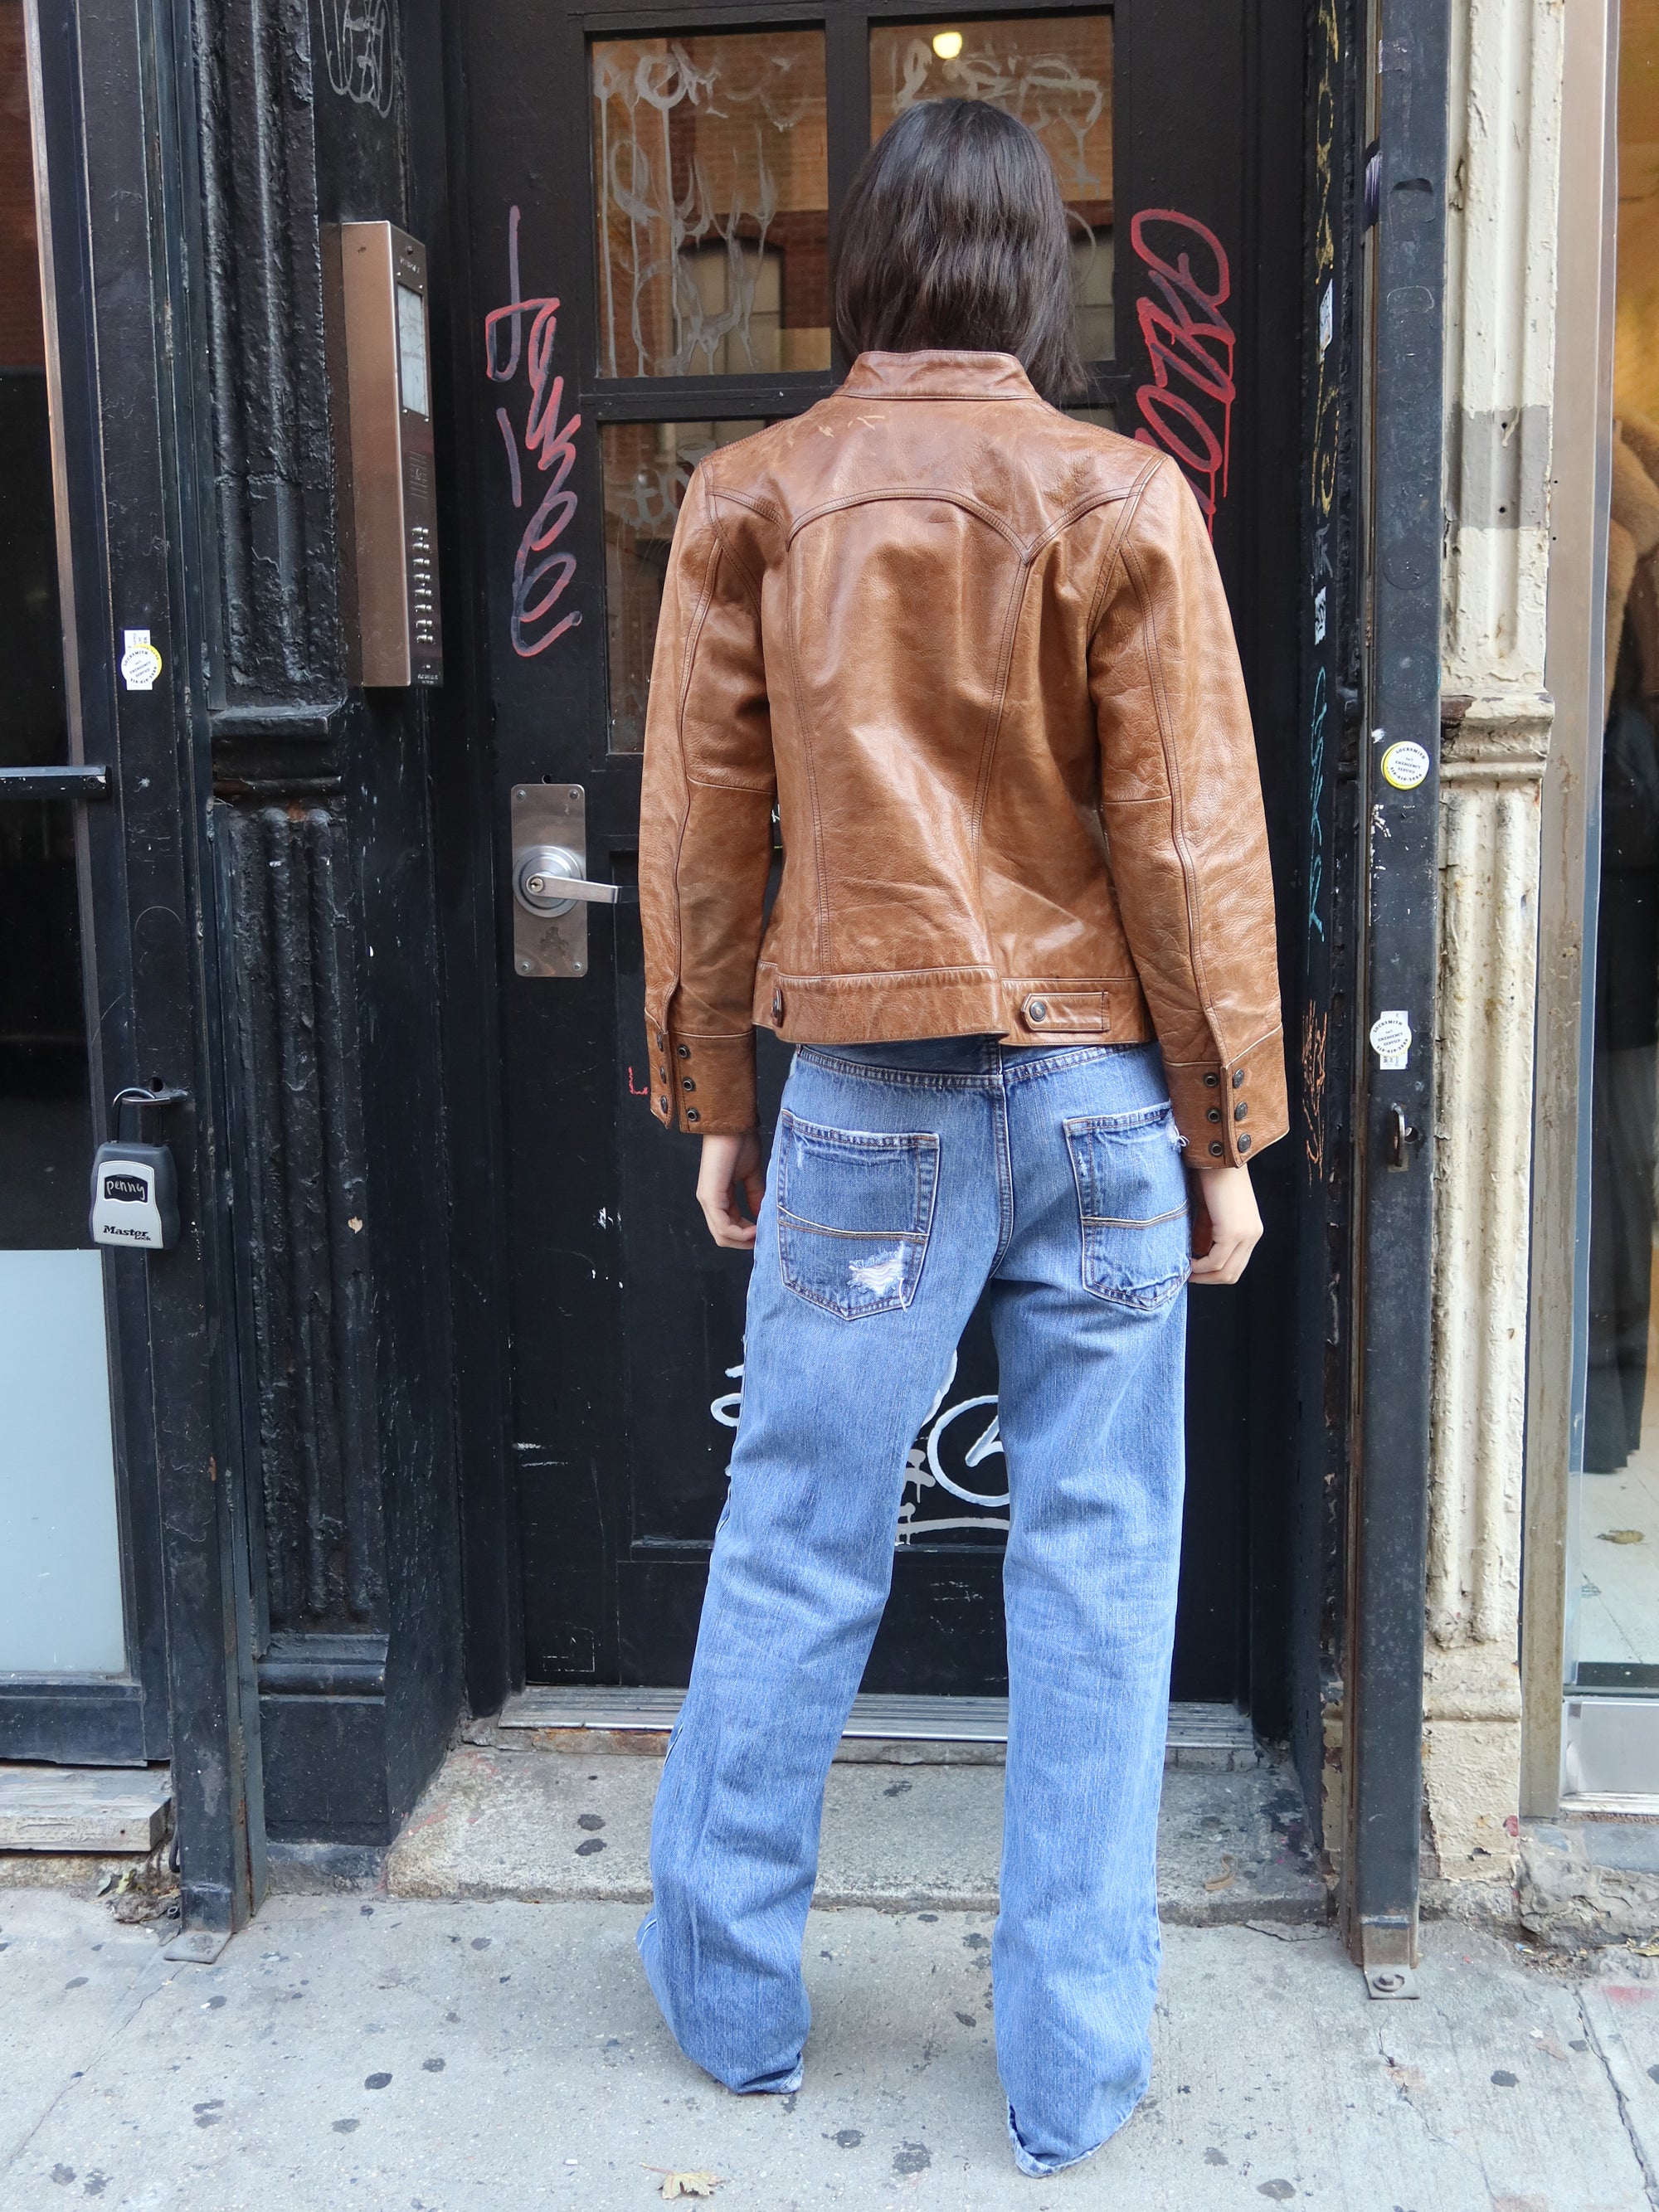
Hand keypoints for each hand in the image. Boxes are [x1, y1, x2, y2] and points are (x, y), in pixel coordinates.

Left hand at [697, 1131, 766, 1249]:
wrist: (733, 1122)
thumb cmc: (741, 1142)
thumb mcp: (752, 1174)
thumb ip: (755, 1195)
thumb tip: (761, 1216)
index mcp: (718, 1196)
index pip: (729, 1227)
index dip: (748, 1235)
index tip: (767, 1232)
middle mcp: (709, 1201)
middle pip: (723, 1237)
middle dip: (746, 1242)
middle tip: (766, 1239)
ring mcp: (707, 1200)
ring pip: (722, 1236)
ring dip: (745, 1240)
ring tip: (763, 1234)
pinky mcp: (710, 1196)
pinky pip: (723, 1226)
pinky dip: (741, 1233)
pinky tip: (756, 1229)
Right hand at [1187, 1162, 1261, 1284]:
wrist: (1215, 1156)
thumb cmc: (1209, 1176)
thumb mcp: (1210, 1210)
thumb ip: (1207, 1232)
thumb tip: (1195, 1255)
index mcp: (1251, 1230)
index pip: (1235, 1265)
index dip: (1213, 1273)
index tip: (1192, 1269)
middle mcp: (1252, 1235)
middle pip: (1232, 1274)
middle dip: (1207, 1279)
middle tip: (1186, 1274)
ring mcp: (1245, 1235)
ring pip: (1225, 1272)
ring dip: (1202, 1275)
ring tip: (1184, 1269)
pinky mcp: (1232, 1233)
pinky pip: (1216, 1262)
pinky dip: (1199, 1267)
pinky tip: (1187, 1260)